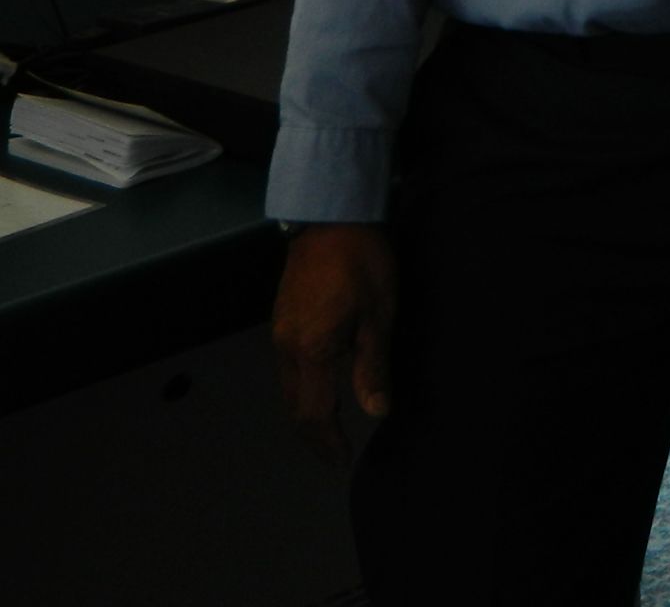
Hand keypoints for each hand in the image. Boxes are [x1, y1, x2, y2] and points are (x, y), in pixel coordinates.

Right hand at [270, 223, 398, 461]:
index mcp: (311, 350)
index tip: (343, 461)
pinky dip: (302, 390)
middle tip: (334, 455)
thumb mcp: (379, 314)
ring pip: (288, 389)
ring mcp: (279, 333)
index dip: (328, 442)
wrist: (331, 218)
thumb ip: (374, 366)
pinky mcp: (282, 320)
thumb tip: (377, 411)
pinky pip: (287, 369)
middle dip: (314, 436)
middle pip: (294, 407)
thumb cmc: (363, 263)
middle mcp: (287, 347)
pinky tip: (320, 390)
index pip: (314, 413)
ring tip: (330, 431)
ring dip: (306, 414)